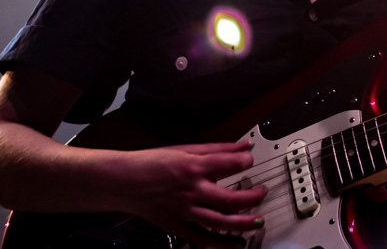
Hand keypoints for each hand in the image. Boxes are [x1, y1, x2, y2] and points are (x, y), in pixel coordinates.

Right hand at [120, 141, 266, 245]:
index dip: (246, 162)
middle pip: (231, 199)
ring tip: (258, 221)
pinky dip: (221, 243)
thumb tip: (243, 146)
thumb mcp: (186, 148)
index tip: (250, 161)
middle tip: (262, 193)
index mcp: (194, 166)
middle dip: (253, 198)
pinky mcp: (177, 226)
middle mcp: (192, 190)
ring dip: (243, 224)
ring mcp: (185, 211)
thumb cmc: (152, 163)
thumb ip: (218, 148)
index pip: (230, 164)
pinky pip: (203, 238)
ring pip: (220, 222)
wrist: (124, 181)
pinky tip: (236, 243)